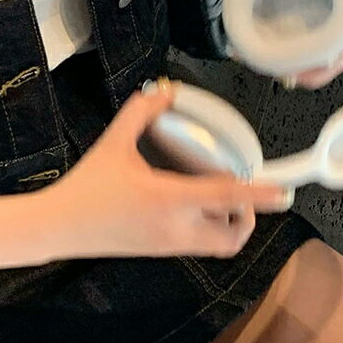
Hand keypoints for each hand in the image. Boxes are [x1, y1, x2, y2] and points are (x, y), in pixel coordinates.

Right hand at [43, 79, 294, 259]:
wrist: (58, 228)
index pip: (224, 197)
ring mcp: (168, 245)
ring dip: (228, 224)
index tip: (284, 194)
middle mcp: (175, 228)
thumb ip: (140, 113)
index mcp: (167, 198)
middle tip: (242, 191)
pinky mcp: (160, 252)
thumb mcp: (112, 144)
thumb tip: (163, 90)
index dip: (258, 195)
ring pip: (219, 244)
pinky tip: (190, 203)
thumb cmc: (85, 187)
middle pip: (233, 235)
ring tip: (217, 196)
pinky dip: (207, 228)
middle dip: (247, 216)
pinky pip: (198, 244)